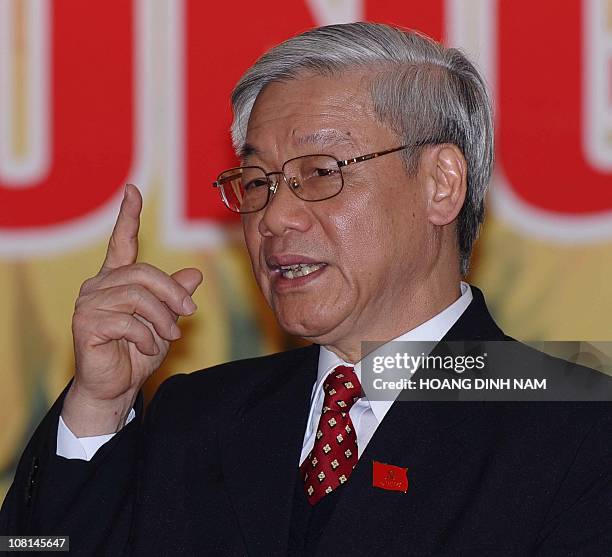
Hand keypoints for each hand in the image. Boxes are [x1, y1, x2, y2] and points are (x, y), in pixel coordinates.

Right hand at [62, 184, 202, 435]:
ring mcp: (89, 303)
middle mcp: (99, 285)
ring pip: (138, 296)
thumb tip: (195, 273)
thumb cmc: (137, 351)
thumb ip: (174, 297)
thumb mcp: (164, 321)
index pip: (122, 242)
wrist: (115, 386)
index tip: (132, 190)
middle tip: (190, 313)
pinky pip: (127, 321)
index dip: (128, 216)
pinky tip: (149, 348)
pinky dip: (147, 336)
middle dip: (173, 294)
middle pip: (144, 273)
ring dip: (162, 319)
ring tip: (170, 336)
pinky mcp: (85, 324)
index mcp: (117, 280)